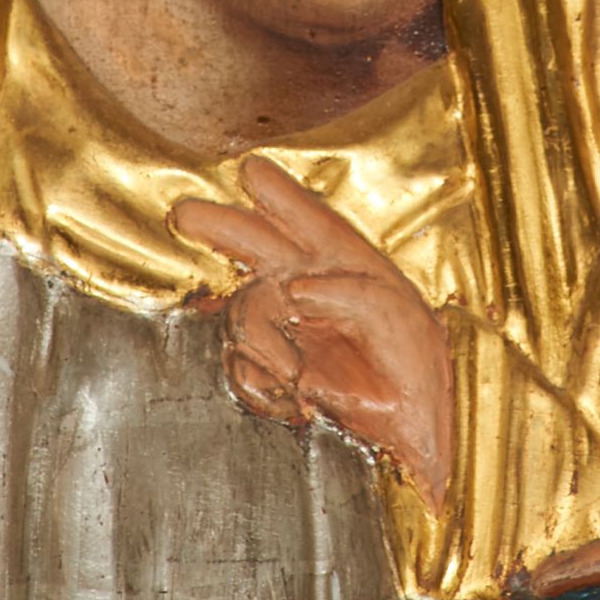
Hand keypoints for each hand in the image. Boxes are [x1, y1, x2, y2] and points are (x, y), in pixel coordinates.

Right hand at [172, 157, 453, 500]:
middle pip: (254, 242)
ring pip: (244, 313)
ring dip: (266, 349)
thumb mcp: (399, 318)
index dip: (279, 193)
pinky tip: (297, 403)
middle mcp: (307, 284)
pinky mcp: (272, 368)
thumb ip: (351, 294)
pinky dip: (261, 385)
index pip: (306, 218)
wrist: (409, 428)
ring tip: (300, 381)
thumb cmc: (414, 364)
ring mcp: (285, 325)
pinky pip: (240, 365)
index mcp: (343, 260)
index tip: (252, 172)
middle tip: (184, 214)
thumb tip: (295, 289)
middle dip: (219, 225)